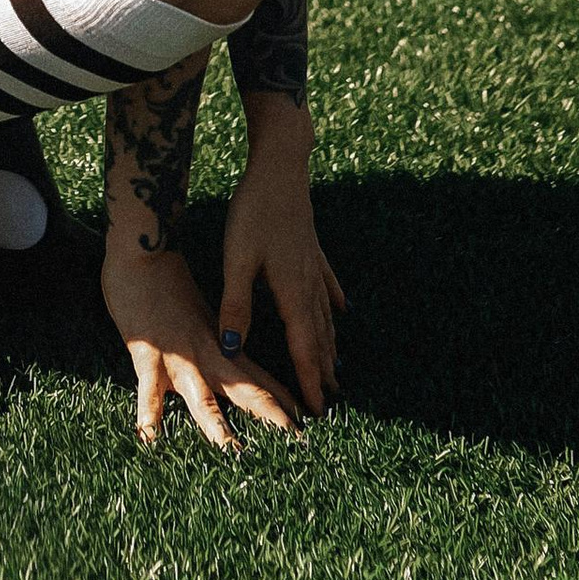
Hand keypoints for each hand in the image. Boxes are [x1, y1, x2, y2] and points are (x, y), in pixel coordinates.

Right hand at [101, 241, 302, 451]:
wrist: (144, 255)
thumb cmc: (171, 289)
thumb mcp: (203, 320)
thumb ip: (219, 346)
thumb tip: (236, 364)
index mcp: (223, 350)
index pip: (264, 381)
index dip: (288, 402)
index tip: (314, 422)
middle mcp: (208, 357)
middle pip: (246, 392)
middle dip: (272, 418)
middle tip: (297, 444)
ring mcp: (179, 359)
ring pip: (202, 399)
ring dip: (218, 426)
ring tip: (234, 452)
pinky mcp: (148, 356)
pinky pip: (149, 392)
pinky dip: (150, 415)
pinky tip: (150, 438)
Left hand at [219, 142, 344, 412]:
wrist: (279, 168)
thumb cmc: (253, 212)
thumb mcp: (236, 260)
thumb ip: (236, 305)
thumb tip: (232, 348)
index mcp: (292, 292)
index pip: (304, 348)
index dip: (309, 381)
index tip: (318, 412)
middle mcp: (309, 285)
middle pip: (320, 337)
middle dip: (322, 371)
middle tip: (331, 403)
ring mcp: (314, 266)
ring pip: (325, 316)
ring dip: (331, 345)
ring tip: (337, 371)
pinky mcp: (312, 248)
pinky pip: (327, 285)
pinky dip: (335, 303)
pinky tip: (345, 310)